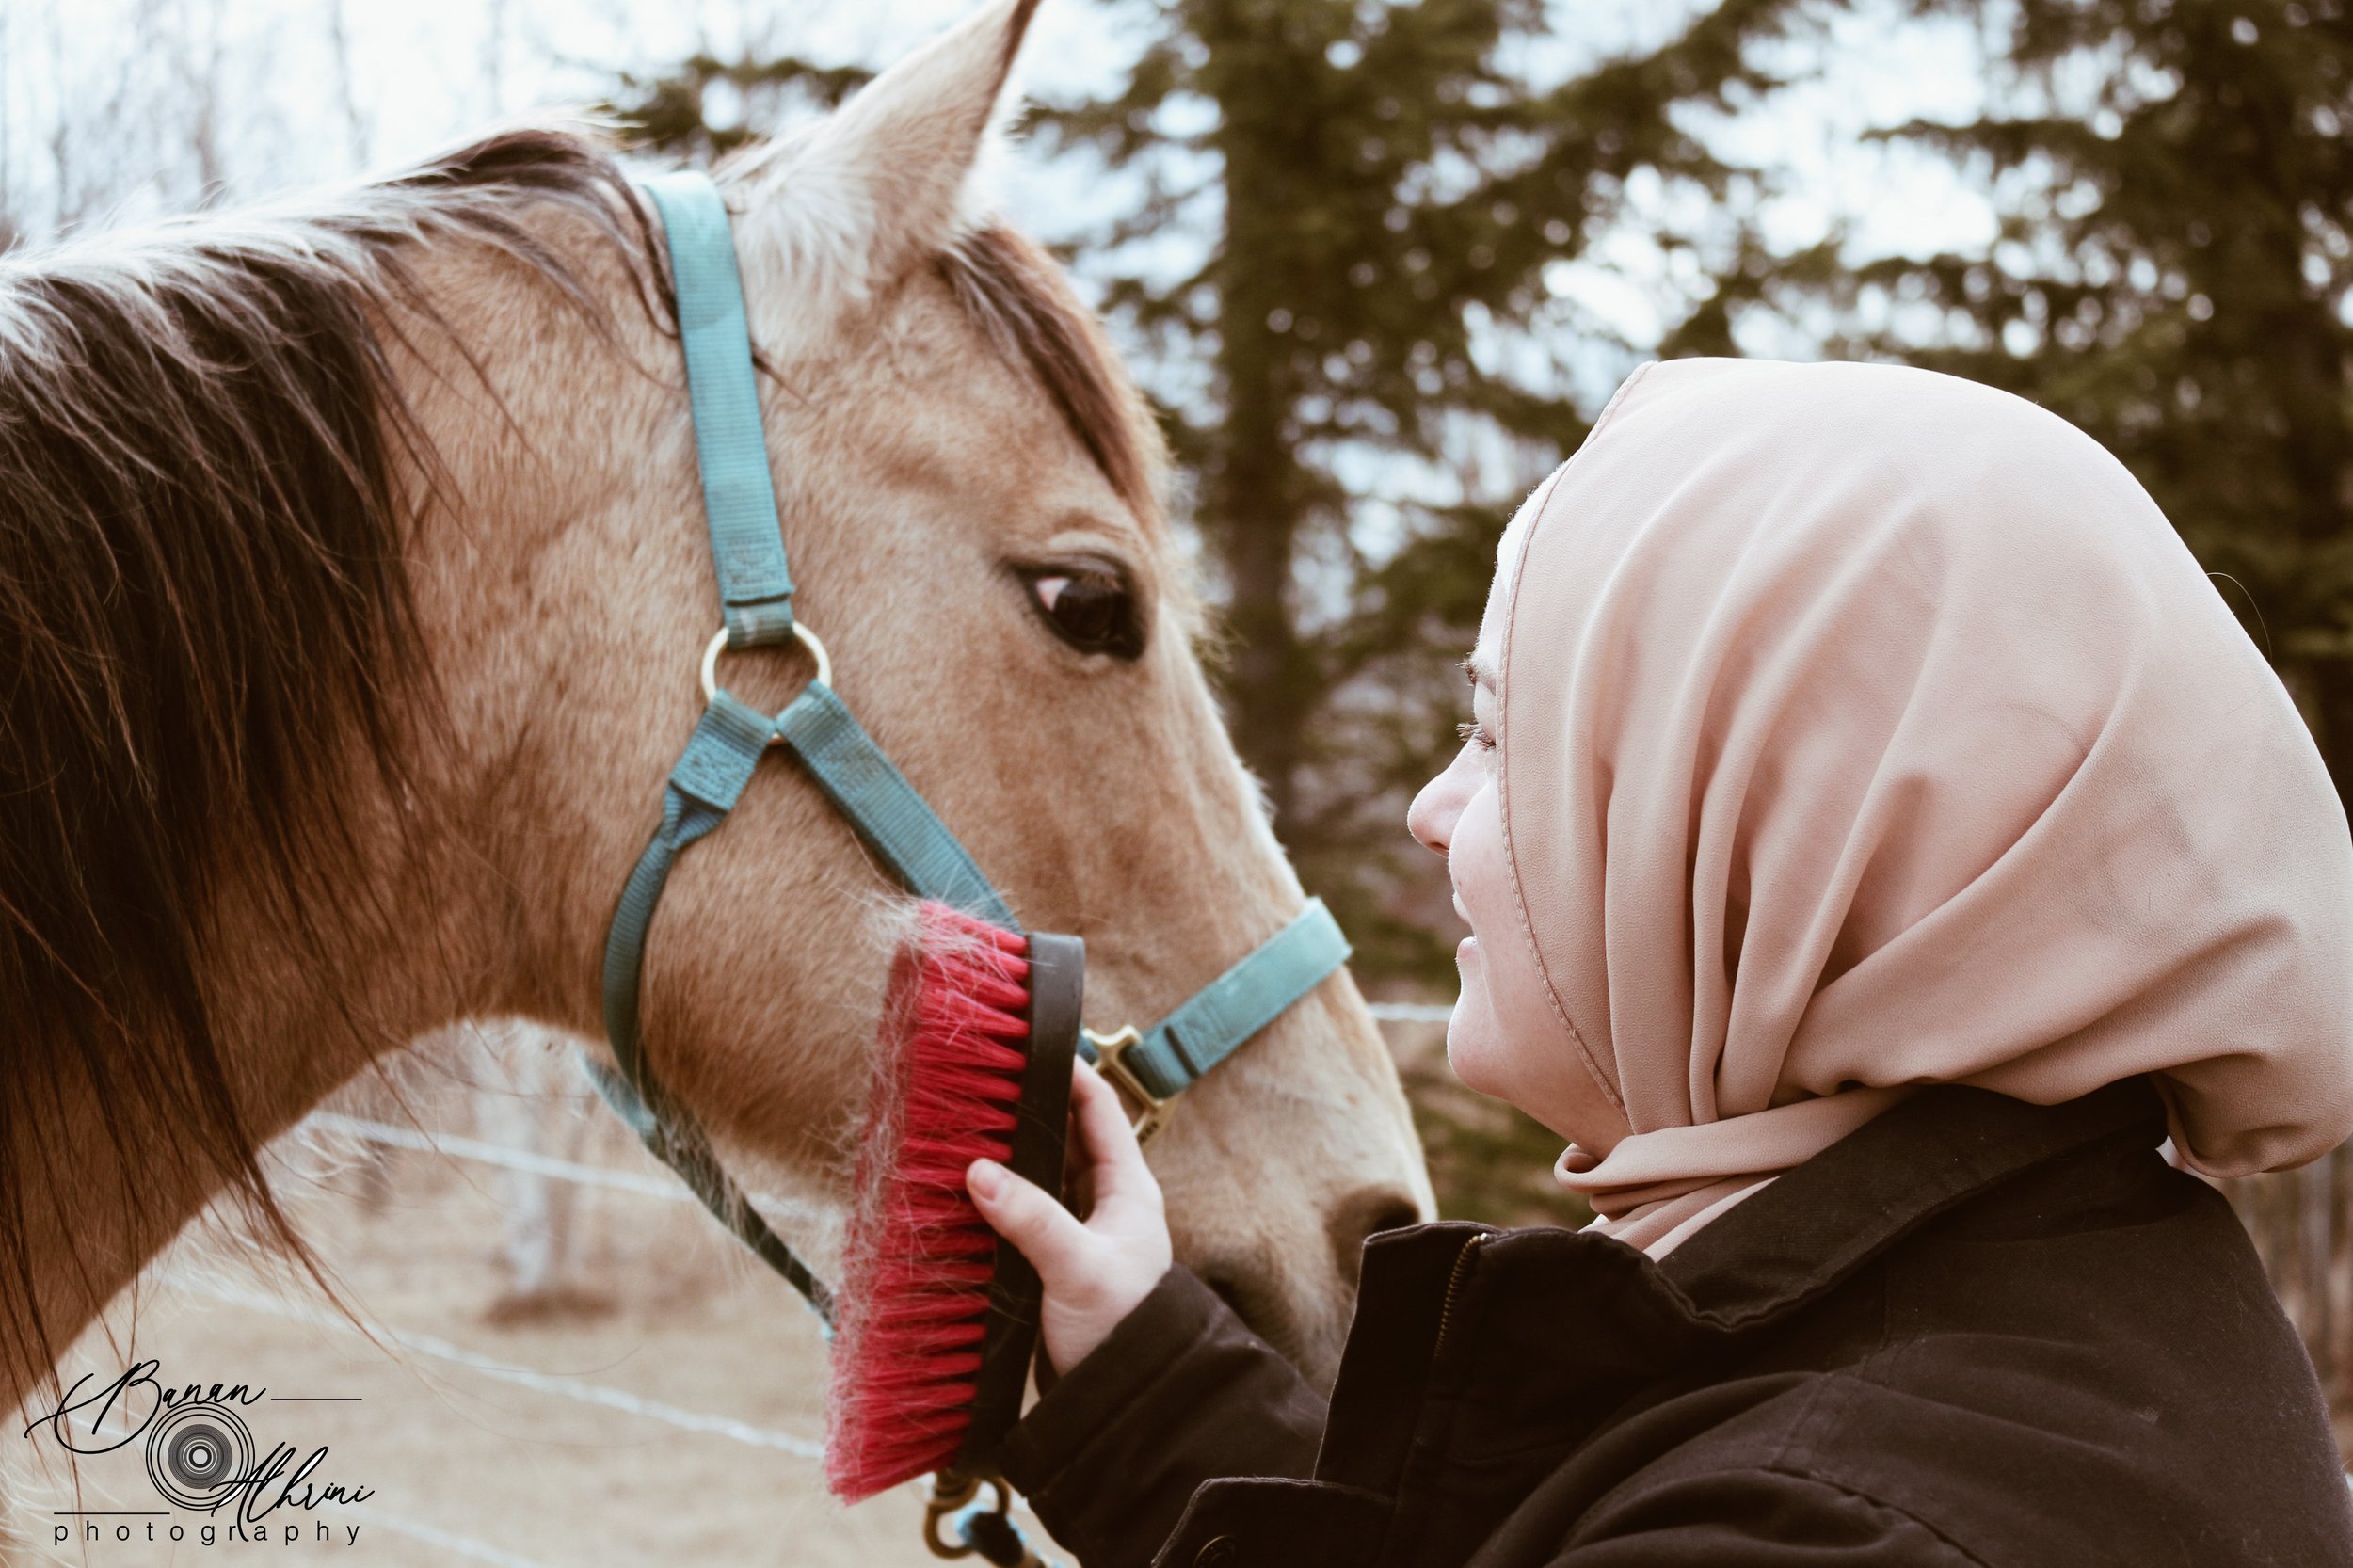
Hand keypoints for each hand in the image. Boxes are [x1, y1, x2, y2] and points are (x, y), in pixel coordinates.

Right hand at [966, 1059, 1171, 1373]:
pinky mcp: (1055, 1258)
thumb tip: (978, 1171)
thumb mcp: (1077, 1268)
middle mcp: (1107, 1201)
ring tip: (967, 1124)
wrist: (1124, 1399)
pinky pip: (1027, 1208)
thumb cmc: (1121, 1329)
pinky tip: (967, 1185)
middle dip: (1028, 1109)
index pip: (1101, 1108)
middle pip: (1066, 1136)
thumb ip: (1032, 1218)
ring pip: (1043, 1172)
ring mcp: (1081, 1229)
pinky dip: (1001, 1192)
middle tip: (983, 1082)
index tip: (1029, 1044)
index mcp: (1129, 1189)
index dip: (1069, 1072)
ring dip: (1011, 1152)